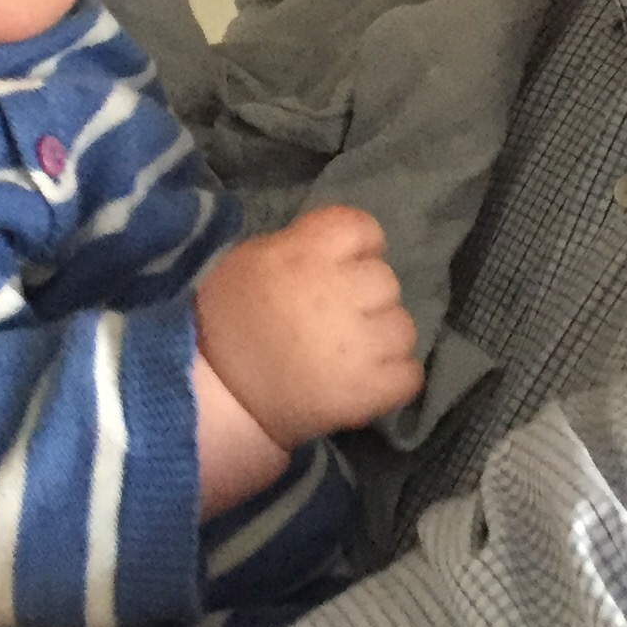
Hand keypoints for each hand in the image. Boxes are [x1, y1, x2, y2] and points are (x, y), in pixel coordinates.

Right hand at [192, 204, 421, 448]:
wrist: (217, 397)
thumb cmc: (228, 322)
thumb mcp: (251, 261)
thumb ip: (299, 246)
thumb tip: (338, 250)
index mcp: (309, 253)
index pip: (363, 228)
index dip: (356, 249)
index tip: (339, 269)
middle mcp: (342, 291)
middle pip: (385, 280)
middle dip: (365, 298)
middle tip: (335, 321)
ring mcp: (362, 343)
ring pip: (403, 328)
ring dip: (380, 340)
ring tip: (348, 356)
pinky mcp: (372, 389)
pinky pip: (409, 374)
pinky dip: (391, 380)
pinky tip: (362, 382)